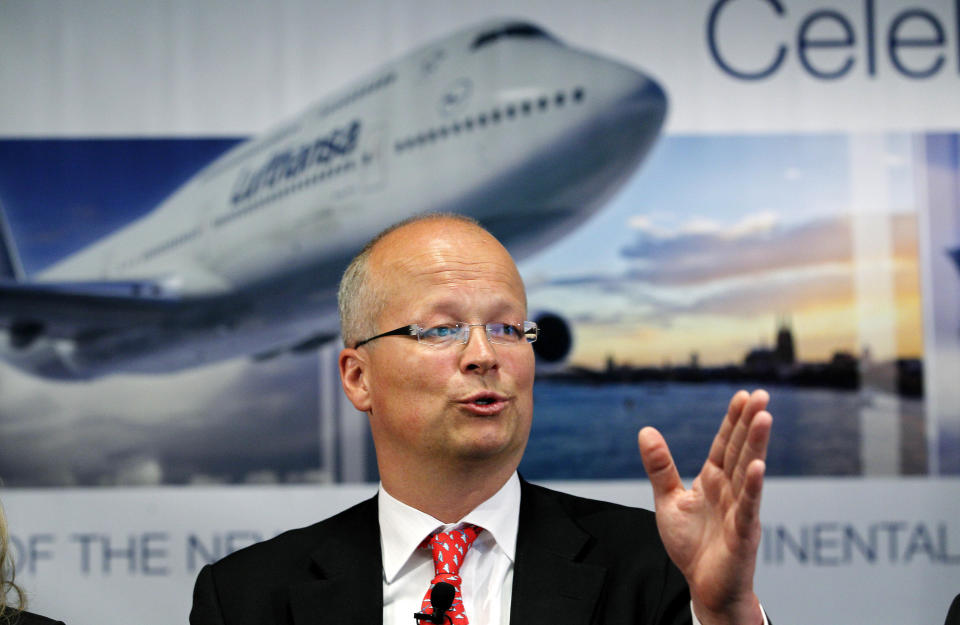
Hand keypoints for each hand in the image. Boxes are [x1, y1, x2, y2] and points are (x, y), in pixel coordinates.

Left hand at [638, 389, 771, 624]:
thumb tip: (645, 431)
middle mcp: (730, 491)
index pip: (724, 445)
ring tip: (764, 417)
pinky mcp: (743, 533)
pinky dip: (752, 486)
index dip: (732, 421)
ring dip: (756, 445)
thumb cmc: (692, 545)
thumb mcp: (669, 500)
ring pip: (747, 472)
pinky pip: (748, 506)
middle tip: (761, 395)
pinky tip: (757, 466)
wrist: (705, 587)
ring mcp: (739, 510)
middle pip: (739, 450)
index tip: (743, 395)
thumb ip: (660, 467)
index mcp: (713, 481)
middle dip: (749, 423)